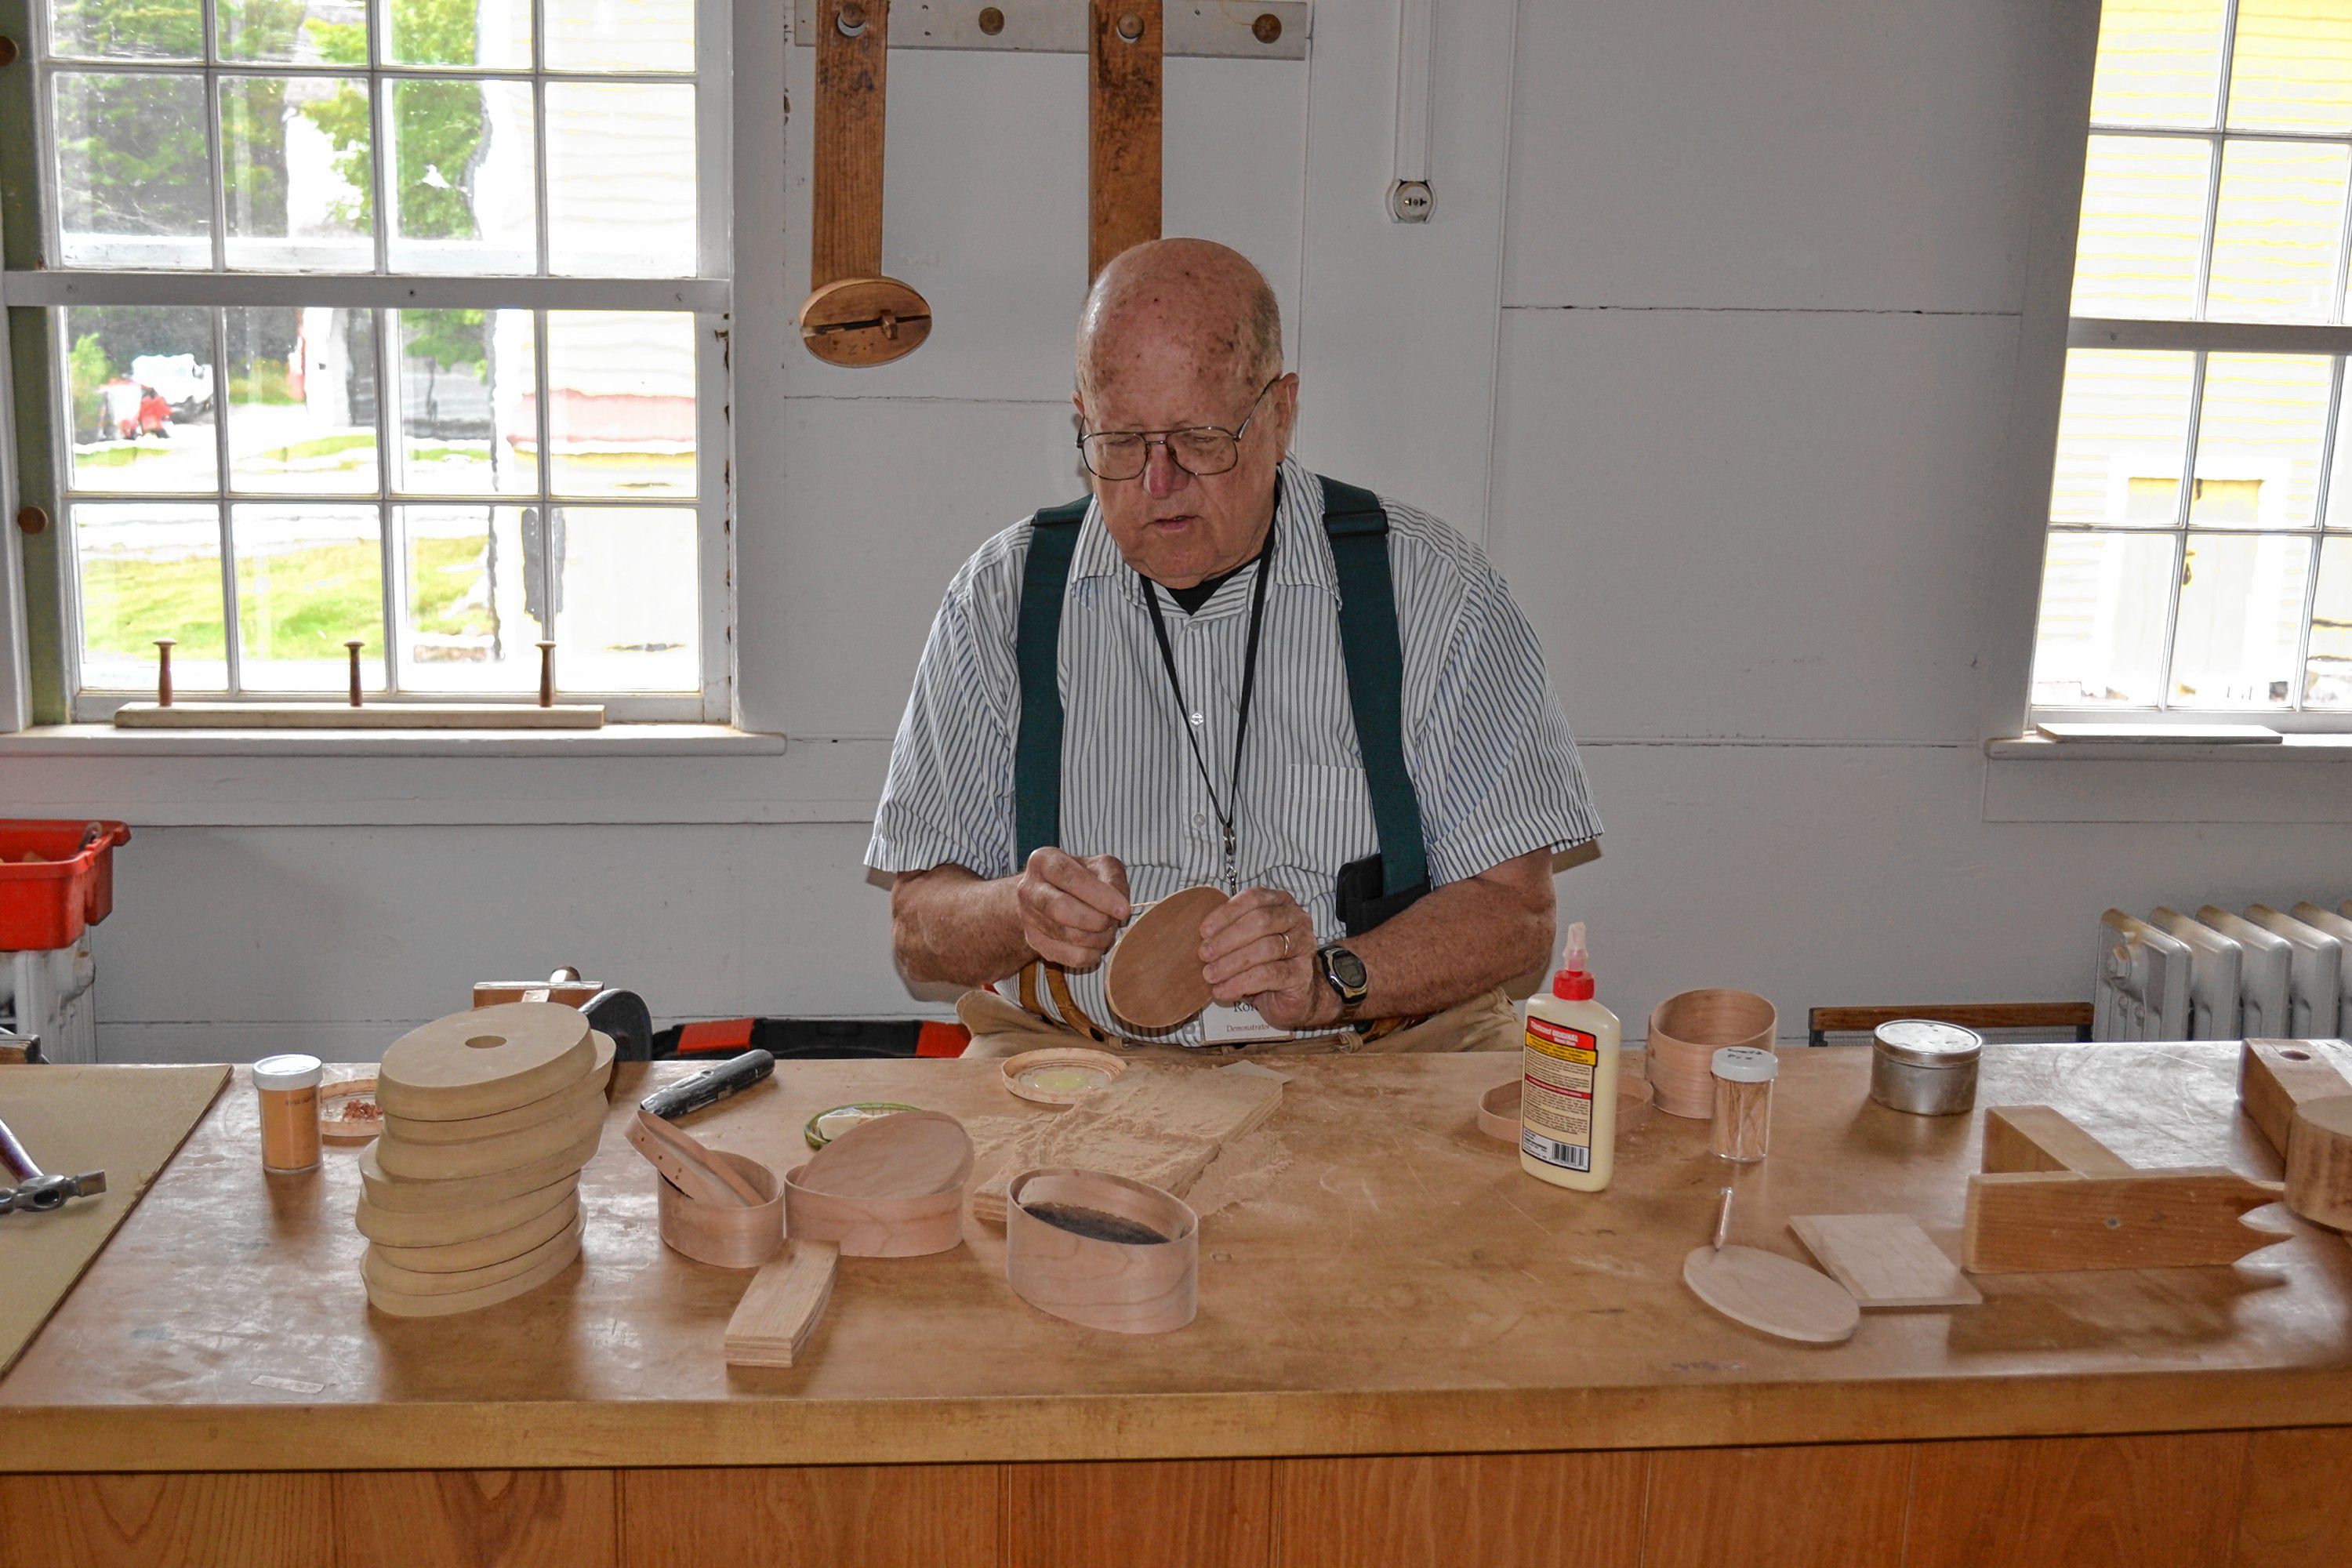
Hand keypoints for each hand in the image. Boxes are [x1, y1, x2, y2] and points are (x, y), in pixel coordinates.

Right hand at [1017, 848, 1131, 969]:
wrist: (1054, 895)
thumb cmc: (1083, 878)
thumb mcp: (1101, 866)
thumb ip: (1114, 880)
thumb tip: (1119, 908)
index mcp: (1044, 861)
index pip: (1071, 878)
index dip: (1100, 896)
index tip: (1124, 910)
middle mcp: (1029, 888)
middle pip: (1061, 910)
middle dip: (1096, 920)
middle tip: (1113, 921)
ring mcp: (1028, 917)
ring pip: (1067, 935)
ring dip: (1097, 938)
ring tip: (1107, 931)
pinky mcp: (1034, 941)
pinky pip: (1067, 957)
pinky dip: (1090, 955)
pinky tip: (1097, 945)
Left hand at [1198, 887, 1334, 1030]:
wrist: (1290, 996)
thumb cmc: (1264, 963)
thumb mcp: (1245, 941)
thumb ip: (1229, 931)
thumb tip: (1201, 936)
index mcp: (1281, 903)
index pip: (1254, 898)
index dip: (1227, 913)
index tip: (1204, 931)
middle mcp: (1297, 920)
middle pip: (1261, 921)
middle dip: (1227, 938)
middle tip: (1204, 954)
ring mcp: (1303, 946)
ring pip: (1266, 948)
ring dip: (1232, 962)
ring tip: (1210, 976)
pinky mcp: (1302, 974)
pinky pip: (1270, 975)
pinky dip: (1241, 983)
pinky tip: (1224, 990)